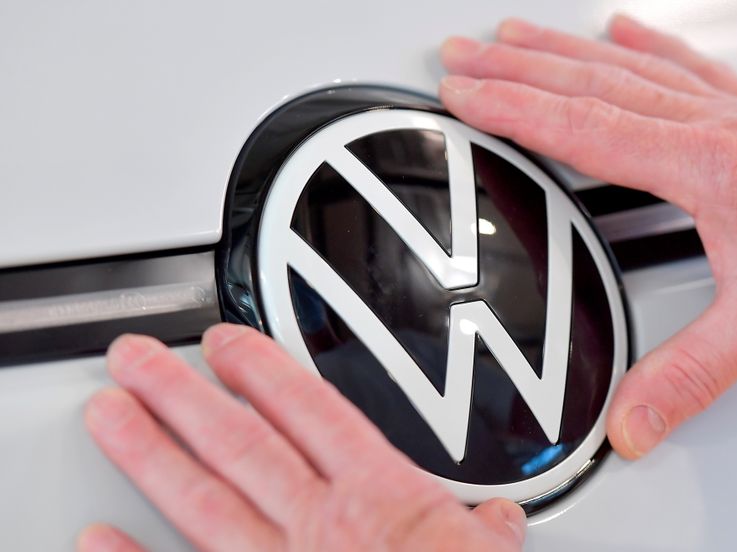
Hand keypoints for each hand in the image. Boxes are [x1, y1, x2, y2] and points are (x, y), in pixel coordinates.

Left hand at [78, 325, 525, 550]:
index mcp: (379, 498)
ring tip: (109, 415)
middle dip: (181, 395)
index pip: (309, 412)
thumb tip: (499, 520)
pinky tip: (97, 541)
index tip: (224, 344)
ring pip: (202, 501)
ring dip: (150, 454)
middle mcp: (320, 526)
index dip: (262, 370)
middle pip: (239, 444)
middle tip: (134, 360)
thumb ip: (487, 533)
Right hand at [438, 15, 736, 457]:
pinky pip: (682, 64)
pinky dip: (642, 44)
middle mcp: (715, 125)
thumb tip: (629, 422)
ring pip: (625, 66)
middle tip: (461, 55)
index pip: (584, 128)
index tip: (466, 94)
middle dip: (514, 67)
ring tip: (512, 36)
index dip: (515, 108)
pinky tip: (619, 29)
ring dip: (559, 49)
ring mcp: (732, 112)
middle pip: (590, 83)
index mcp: (709, 166)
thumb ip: (688, 376)